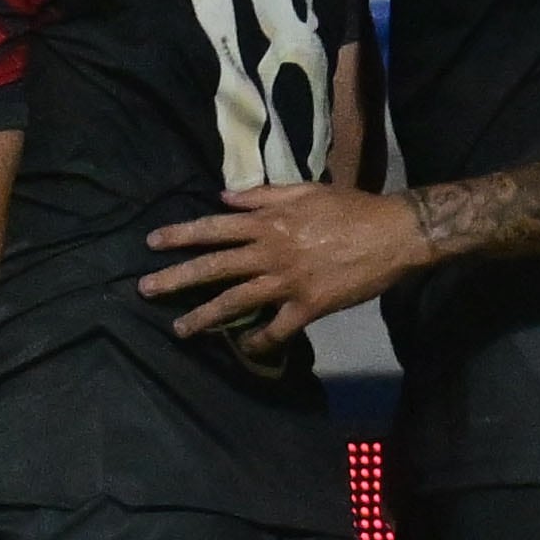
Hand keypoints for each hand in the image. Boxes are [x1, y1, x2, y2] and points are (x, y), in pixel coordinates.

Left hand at [140, 182, 432, 355]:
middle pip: (214, 266)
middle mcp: (271, 251)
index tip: (152, 243)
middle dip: (176, 278)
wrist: (394, 233)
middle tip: (145, 289)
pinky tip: (244, 348)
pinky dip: (260, 341)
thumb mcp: (304, 191)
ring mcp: (288, 281)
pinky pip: (277, 328)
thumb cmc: (350, 207)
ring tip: (179, 329)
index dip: (181, 235)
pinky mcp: (309, 306)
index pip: (214, 228)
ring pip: (237, 300)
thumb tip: (222, 197)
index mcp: (268, 222)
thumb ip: (262, 195)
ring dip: (204, 316)